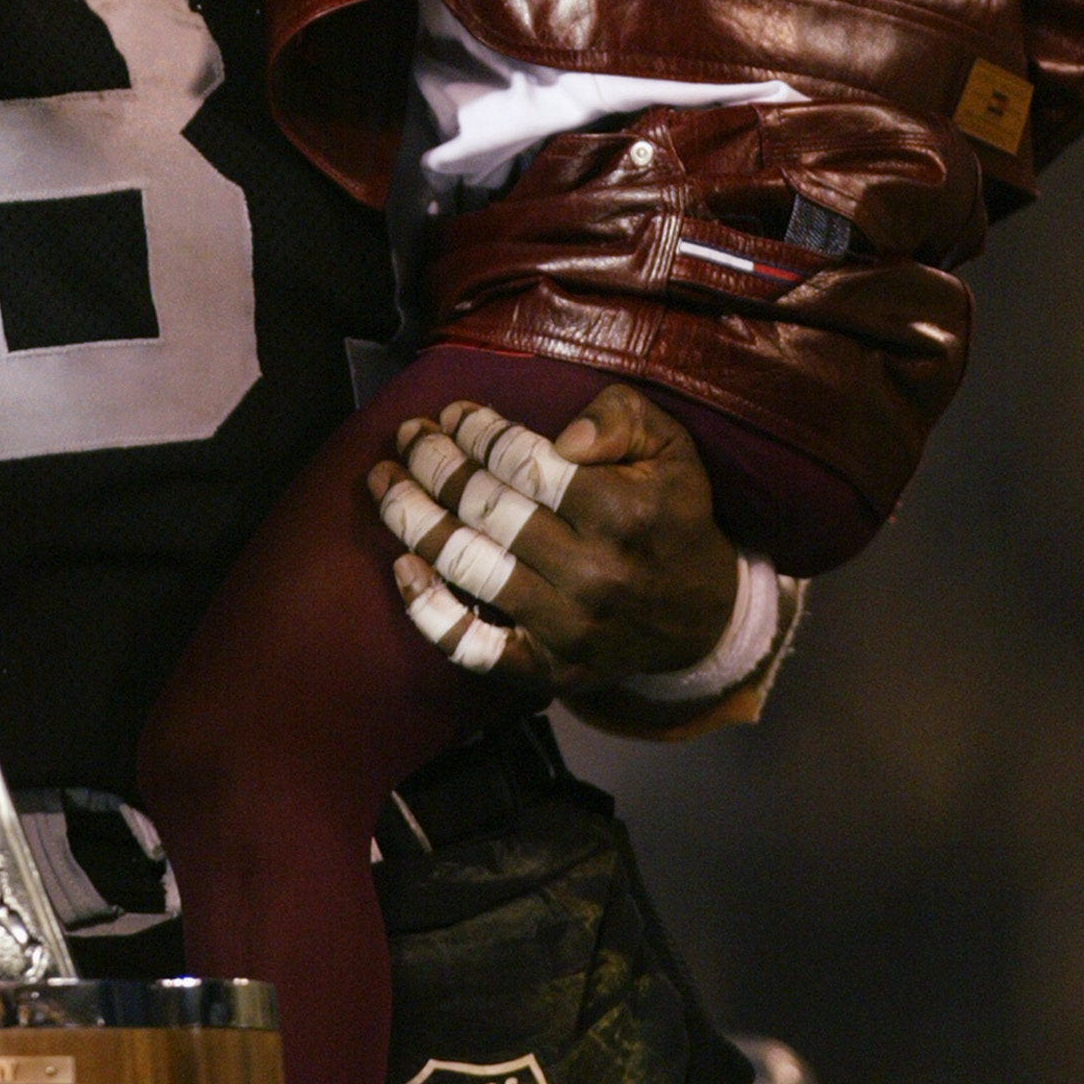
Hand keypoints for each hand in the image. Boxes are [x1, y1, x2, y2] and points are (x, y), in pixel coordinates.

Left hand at [368, 384, 740, 698]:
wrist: (700, 618)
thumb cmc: (672, 515)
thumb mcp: (671, 448)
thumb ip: (621, 418)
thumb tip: (566, 435)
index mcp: (621, 512)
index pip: (524, 463)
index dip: (478, 432)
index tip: (453, 413)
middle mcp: (590, 572)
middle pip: (487, 509)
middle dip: (434, 464)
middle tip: (409, 438)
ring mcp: (564, 627)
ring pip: (469, 566)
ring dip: (414, 519)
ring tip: (384, 482)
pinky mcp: (544, 669)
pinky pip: (471, 646)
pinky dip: (428, 610)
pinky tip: (402, 567)